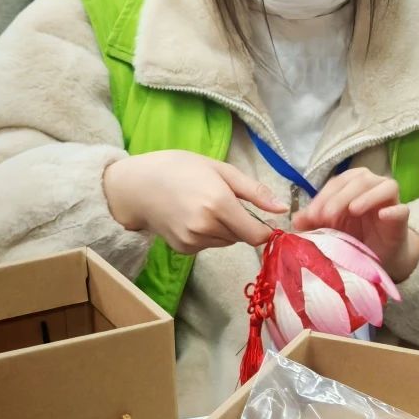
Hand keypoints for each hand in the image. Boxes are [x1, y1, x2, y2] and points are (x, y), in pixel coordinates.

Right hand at [103, 151, 285, 254]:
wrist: (136, 186)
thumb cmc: (180, 168)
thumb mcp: (221, 170)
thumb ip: (254, 191)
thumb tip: (282, 209)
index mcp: (219, 204)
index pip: (257, 235)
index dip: (266, 229)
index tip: (265, 218)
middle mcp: (205, 227)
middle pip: (243, 237)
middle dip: (243, 223)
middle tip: (226, 201)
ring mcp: (192, 241)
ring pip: (227, 242)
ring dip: (227, 229)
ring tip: (207, 206)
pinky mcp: (183, 250)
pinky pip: (210, 245)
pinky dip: (210, 234)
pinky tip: (194, 216)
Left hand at [292, 168, 418, 282]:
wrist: (378, 256)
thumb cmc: (354, 236)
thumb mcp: (329, 228)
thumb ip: (313, 221)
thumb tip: (295, 219)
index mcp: (354, 184)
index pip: (339, 182)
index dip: (324, 195)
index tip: (312, 215)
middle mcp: (374, 185)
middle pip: (360, 179)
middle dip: (340, 196)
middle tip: (326, 216)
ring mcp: (391, 200)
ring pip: (384, 186)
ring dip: (367, 196)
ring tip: (353, 210)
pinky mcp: (402, 217)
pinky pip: (402, 209)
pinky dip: (392, 210)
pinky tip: (382, 215)